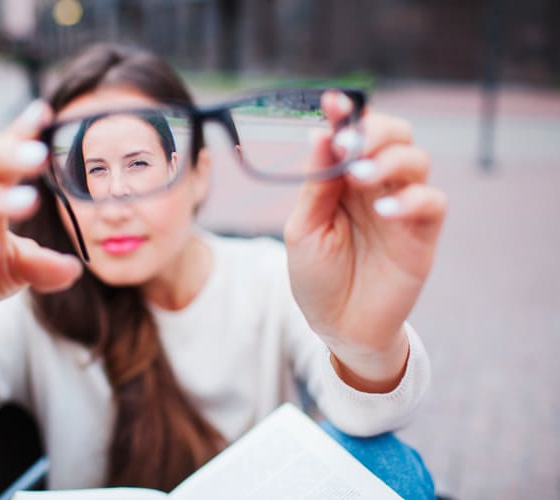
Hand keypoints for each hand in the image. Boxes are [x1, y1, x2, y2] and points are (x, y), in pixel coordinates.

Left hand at [284, 91, 445, 390]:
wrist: (338, 326)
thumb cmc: (317, 276)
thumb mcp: (304, 229)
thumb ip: (316, 185)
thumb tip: (319, 133)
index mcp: (342, 179)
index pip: (352, 135)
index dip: (345, 115)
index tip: (332, 102)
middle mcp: (375, 185)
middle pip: (394, 135)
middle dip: (375, 131)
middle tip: (349, 145)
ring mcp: (401, 206)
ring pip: (416, 160)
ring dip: (390, 160)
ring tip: (361, 176)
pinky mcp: (422, 233)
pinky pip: (432, 202)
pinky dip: (412, 199)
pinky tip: (385, 211)